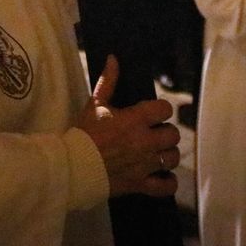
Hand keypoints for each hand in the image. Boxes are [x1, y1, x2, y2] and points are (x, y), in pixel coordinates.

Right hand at [71, 56, 179, 197]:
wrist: (72, 165)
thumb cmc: (84, 133)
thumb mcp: (95, 104)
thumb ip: (108, 81)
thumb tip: (113, 58)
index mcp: (135, 119)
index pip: (165, 109)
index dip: (161, 110)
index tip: (153, 114)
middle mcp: (144, 141)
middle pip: (173, 135)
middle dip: (165, 133)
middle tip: (154, 134)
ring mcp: (144, 164)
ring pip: (172, 158)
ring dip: (167, 155)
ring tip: (157, 154)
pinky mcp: (140, 184)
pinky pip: (166, 187)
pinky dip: (168, 183)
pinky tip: (162, 176)